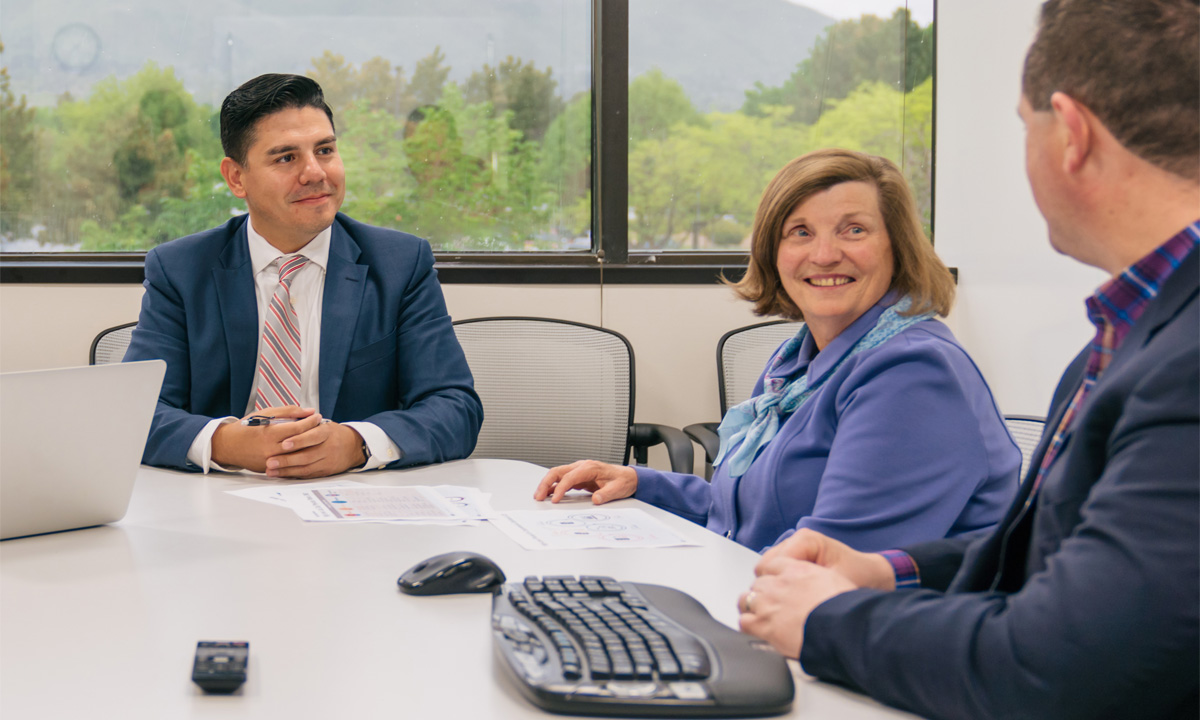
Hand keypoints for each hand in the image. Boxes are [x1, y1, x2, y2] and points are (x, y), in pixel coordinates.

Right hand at [212, 406, 322, 471]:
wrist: (228, 445)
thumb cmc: (247, 427)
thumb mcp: (265, 414)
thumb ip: (288, 412)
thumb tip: (309, 411)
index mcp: (270, 433)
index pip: (298, 428)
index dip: (310, 421)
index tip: (317, 416)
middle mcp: (271, 449)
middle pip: (300, 443)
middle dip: (314, 434)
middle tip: (322, 426)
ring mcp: (271, 461)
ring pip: (297, 455)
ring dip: (310, 446)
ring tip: (317, 437)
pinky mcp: (270, 468)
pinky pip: (289, 463)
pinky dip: (299, 456)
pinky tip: (307, 449)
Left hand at [263, 422, 366, 478]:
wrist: (353, 446)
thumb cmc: (333, 433)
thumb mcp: (323, 423)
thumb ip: (306, 423)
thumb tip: (286, 421)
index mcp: (327, 432)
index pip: (312, 436)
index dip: (298, 441)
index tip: (283, 443)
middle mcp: (329, 448)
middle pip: (307, 455)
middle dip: (286, 460)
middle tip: (270, 461)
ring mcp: (328, 461)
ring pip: (306, 468)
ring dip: (286, 470)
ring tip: (271, 470)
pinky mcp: (326, 471)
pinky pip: (308, 474)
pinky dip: (293, 475)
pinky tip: (281, 474)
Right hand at [533, 460, 637, 503]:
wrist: (628, 477)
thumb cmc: (622, 480)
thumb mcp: (617, 489)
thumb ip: (606, 494)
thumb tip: (596, 499)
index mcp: (589, 468)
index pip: (569, 477)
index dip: (561, 488)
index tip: (556, 500)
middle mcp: (581, 467)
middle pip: (557, 472)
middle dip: (545, 483)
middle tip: (538, 496)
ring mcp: (579, 471)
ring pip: (557, 475)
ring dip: (547, 485)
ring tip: (539, 496)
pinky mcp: (578, 478)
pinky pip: (562, 480)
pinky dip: (553, 487)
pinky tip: (548, 495)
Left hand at [737, 556, 856, 658]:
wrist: (842, 626)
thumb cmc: (845, 607)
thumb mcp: (835, 580)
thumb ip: (817, 579)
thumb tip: (816, 587)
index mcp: (797, 569)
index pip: (772, 565)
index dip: (773, 576)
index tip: (776, 583)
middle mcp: (779, 584)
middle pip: (759, 583)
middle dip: (763, 592)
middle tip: (771, 604)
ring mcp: (769, 604)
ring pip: (746, 599)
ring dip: (752, 606)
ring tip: (759, 615)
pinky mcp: (764, 626)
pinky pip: (745, 622)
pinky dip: (749, 625)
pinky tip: (756, 629)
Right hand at [761, 528, 895, 590]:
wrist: (872, 576)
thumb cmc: (859, 578)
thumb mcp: (835, 583)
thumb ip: (808, 587)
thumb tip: (782, 600)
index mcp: (806, 540)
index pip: (773, 564)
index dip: (778, 587)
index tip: (789, 603)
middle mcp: (796, 539)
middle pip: (766, 566)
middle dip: (776, 586)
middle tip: (793, 603)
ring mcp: (793, 547)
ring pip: (767, 570)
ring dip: (778, 586)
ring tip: (796, 600)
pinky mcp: (793, 557)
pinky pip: (774, 573)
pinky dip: (781, 585)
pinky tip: (796, 595)